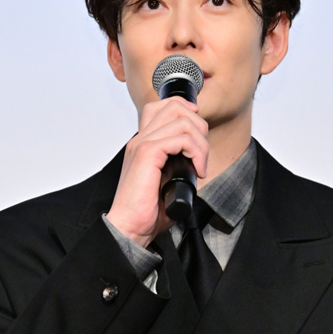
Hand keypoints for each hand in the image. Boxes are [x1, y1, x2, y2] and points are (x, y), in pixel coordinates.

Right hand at [106, 97, 208, 248]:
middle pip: (174, 106)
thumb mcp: (167, 180)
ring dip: (201, 143)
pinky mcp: (147, 153)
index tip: (199, 134)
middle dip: (199, 126)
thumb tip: (198, 159)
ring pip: (182, 120)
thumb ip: (177, 164)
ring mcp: (142, 144)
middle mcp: (141, 138)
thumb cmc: (146, 210)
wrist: (130, 227)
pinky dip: (197, 153)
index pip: (162, 106)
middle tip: (202, 154)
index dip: (185, 111)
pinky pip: (181, 138)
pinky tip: (197, 171)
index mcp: (143, 142)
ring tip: (200, 165)